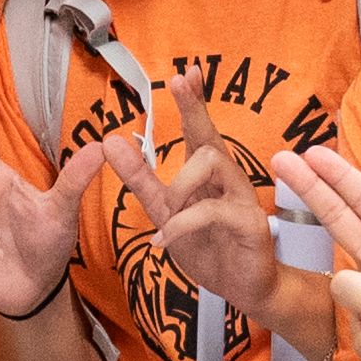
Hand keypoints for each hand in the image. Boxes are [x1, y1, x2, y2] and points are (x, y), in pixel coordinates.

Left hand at [126, 60, 280, 314]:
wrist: (244, 289)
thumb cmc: (209, 247)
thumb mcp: (165, 212)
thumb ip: (141, 179)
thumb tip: (111, 142)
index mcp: (208, 174)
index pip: (200, 129)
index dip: (194, 101)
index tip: (187, 72)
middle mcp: (228, 178)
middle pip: (211, 135)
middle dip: (195, 108)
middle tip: (180, 81)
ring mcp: (242, 199)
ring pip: (211, 164)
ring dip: (179, 187)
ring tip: (167, 216)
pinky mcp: (249, 224)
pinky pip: (212, 211)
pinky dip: (181, 224)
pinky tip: (163, 240)